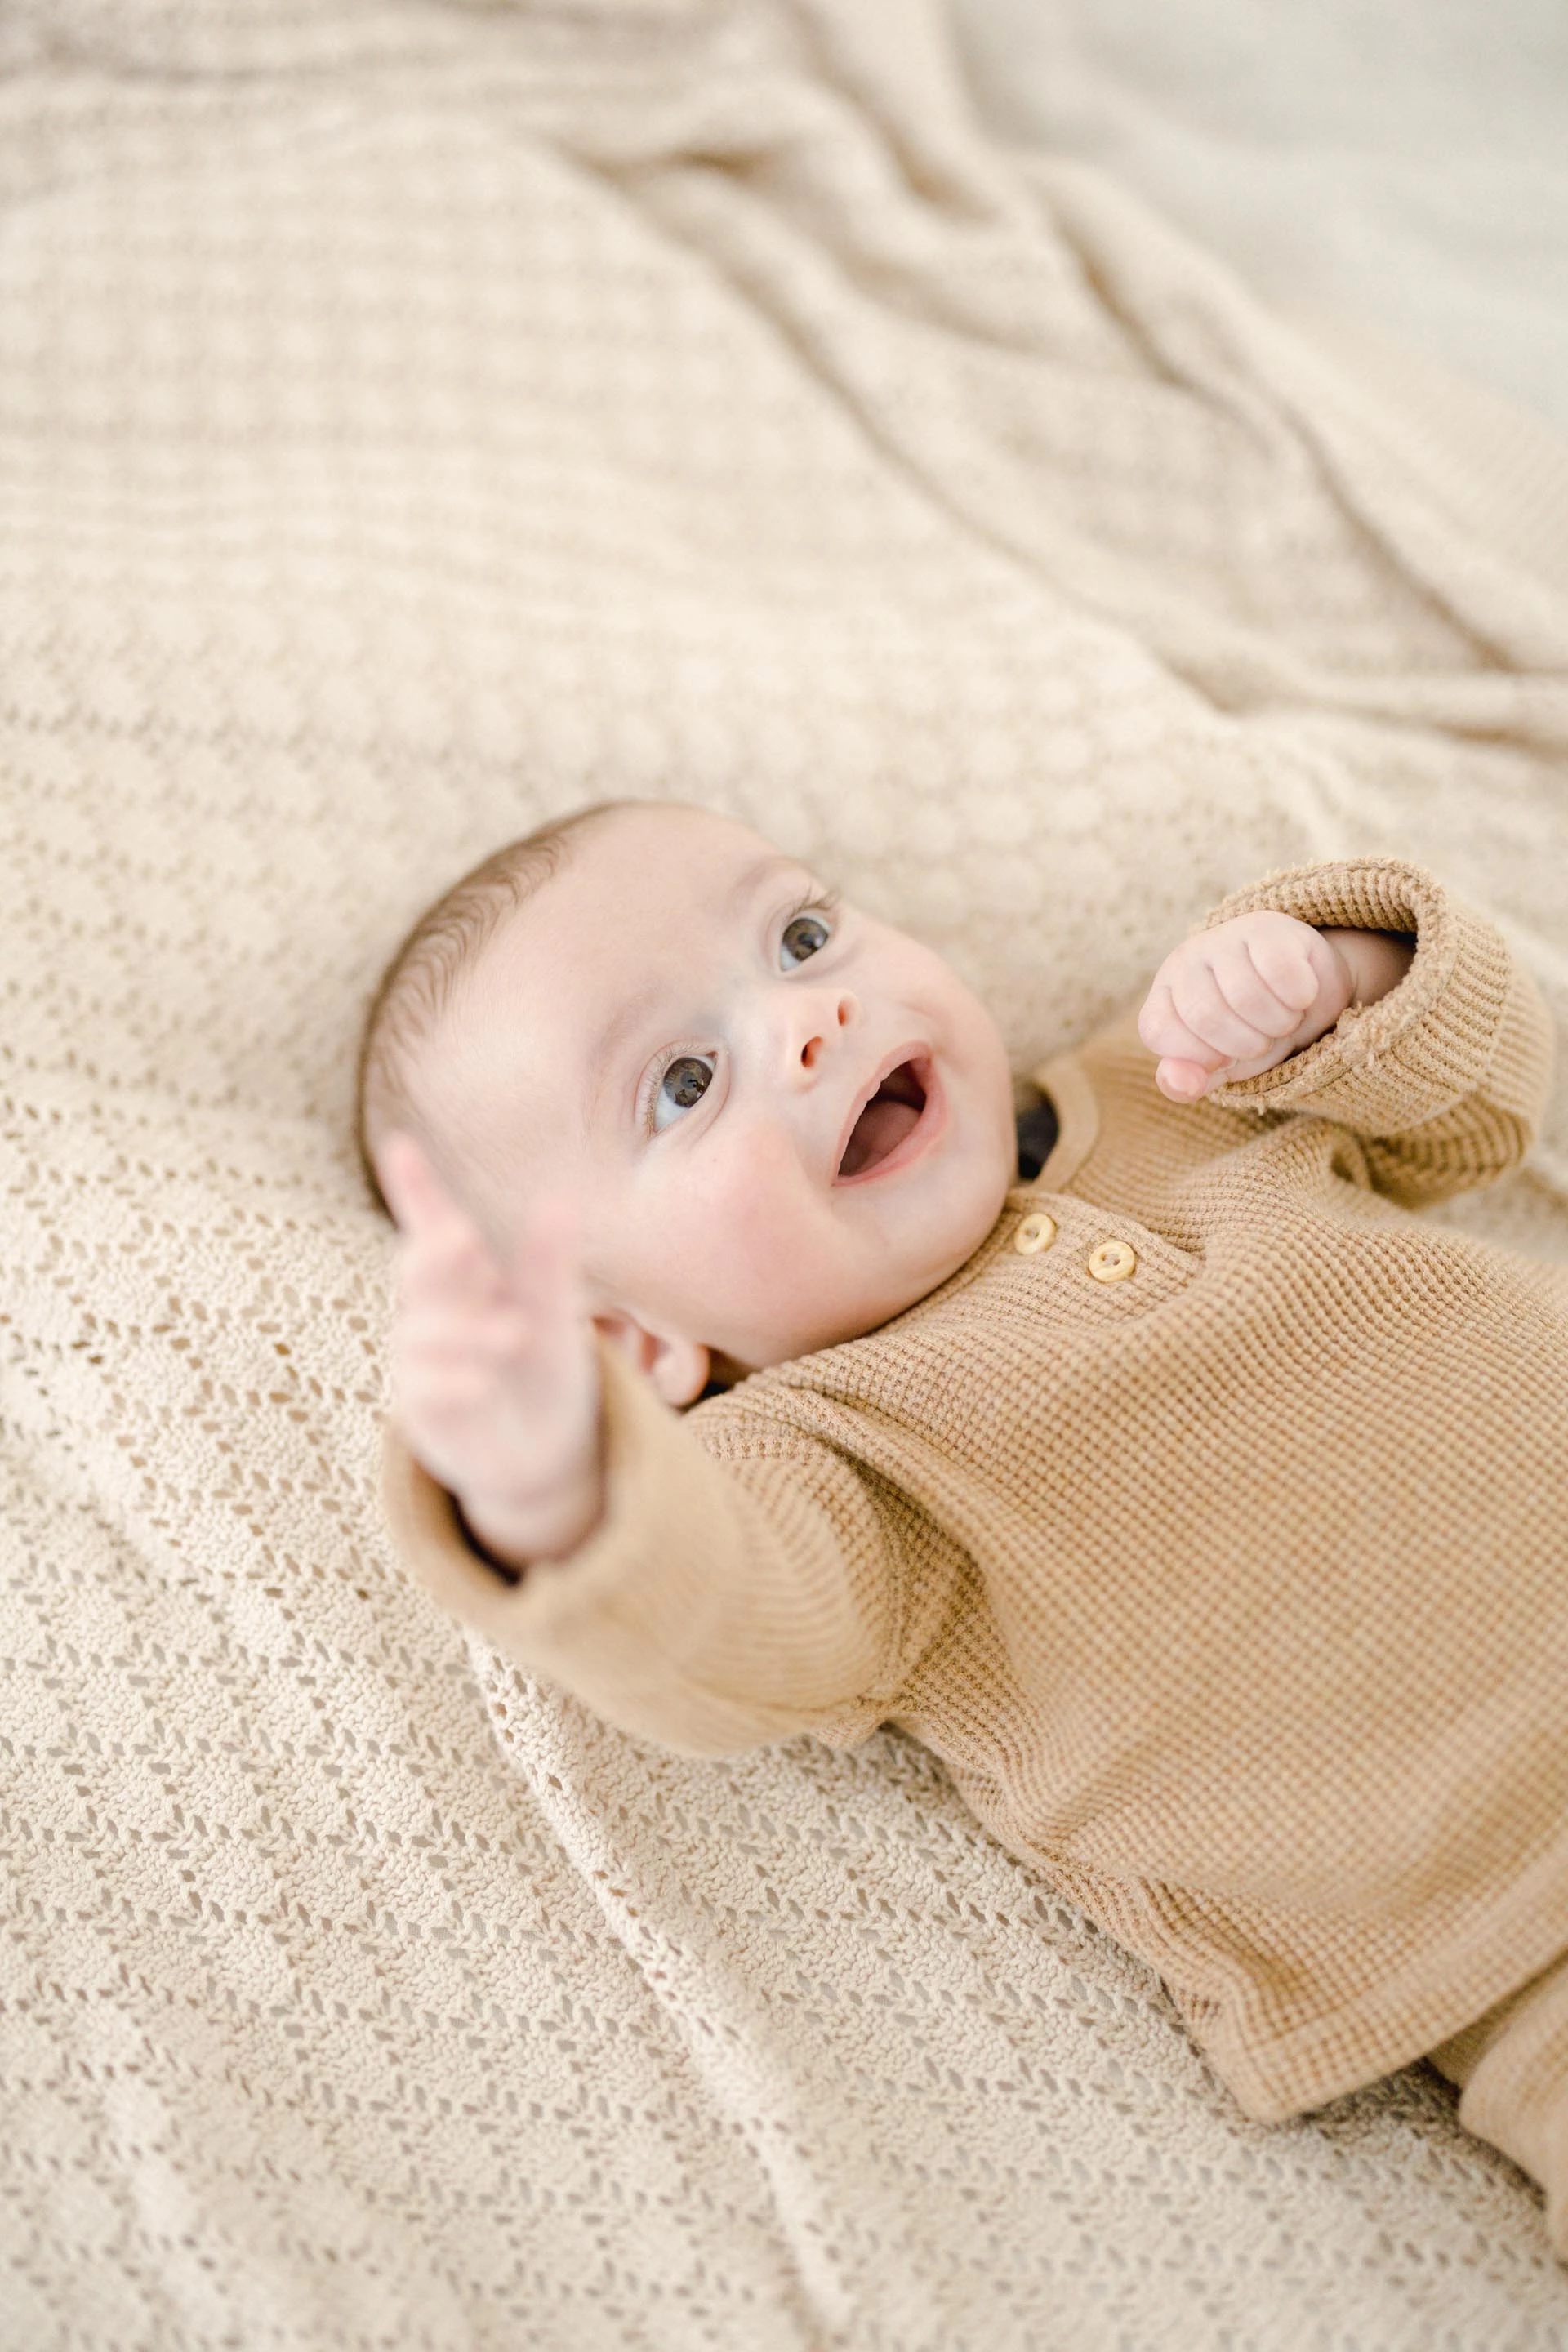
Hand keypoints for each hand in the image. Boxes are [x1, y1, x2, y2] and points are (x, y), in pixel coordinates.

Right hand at [378, 1130, 603, 1569]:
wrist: (545, 1448)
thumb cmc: (544, 1365)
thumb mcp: (555, 1314)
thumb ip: (550, 1265)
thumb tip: (560, 1203)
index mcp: (466, 1276)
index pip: (433, 1224)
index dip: (415, 1188)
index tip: (400, 1146)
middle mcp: (434, 1311)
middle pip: (420, 1272)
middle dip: (437, 1256)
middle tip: (465, 1239)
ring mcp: (422, 1360)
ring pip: (423, 1335)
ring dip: (465, 1332)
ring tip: (514, 1334)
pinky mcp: (423, 1410)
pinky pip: (425, 1392)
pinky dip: (452, 1384)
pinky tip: (482, 1382)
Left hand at [1137, 910, 1353, 1102]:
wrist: (1306, 999)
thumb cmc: (1251, 1033)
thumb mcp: (1217, 1066)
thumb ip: (1188, 1082)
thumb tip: (1182, 1083)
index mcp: (1164, 997)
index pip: (1157, 1030)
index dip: (1199, 1056)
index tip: (1225, 1056)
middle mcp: (1185, 961)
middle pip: (1205, 1015)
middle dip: (1247, 1043)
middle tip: (1263, 1037)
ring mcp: (1223, 938)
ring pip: (1246, 995)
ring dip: (1278, 1023)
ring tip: (1282, 1018)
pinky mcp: (1267, 926)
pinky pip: (1281, 970)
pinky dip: (1299, 996)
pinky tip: (1300, 995)